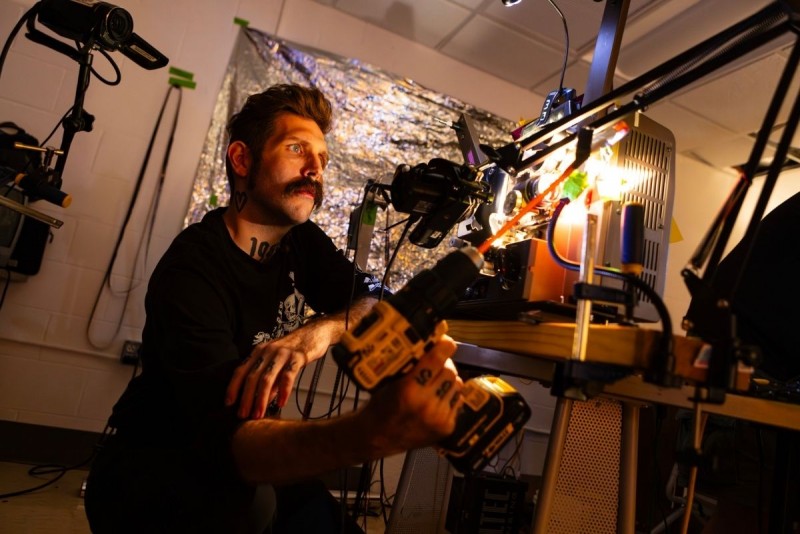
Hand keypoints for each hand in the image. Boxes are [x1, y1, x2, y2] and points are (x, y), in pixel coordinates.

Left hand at [225, 325, 330, 418]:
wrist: (314, 333)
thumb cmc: (293, 349)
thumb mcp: (276, 361)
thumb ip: (269, 379)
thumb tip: (263, 400)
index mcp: (259, 352)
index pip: (241, 370)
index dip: (233, 387)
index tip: (229, 403)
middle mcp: (268, 351)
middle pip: (252, 377)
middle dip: (246, 398)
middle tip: (243, 415)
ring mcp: (282, 354)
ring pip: (267, 378)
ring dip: (261, 398)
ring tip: (259, 414)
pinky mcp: (298, 357)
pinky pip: (288, 376)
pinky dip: (284, 391)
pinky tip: (281, 403)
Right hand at [365, 335, 463, 453]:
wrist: (379, 437)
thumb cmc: (382, 404)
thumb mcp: (391, 381)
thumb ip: (413, 366)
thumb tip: (432, 346)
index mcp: (410, 390)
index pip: (436, 360)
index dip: (444, 347)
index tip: (445, 342)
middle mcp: (427, 405)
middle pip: (450, 372)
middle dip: (445, 365)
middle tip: (437, 364)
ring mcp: (439, 418)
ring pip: (457, 386)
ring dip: (449, 381)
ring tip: (437, 382)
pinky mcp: (447, 428)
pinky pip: (457, 402)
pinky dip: (450, 396)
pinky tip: (438, 398)